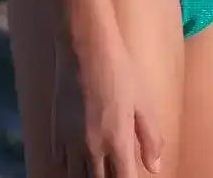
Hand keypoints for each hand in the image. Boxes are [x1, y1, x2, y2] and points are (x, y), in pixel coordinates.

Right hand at [51, 33, 162, 176]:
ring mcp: (71, 142)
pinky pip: (61, 164)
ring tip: (101, 168)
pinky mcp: (57, 132)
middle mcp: (93, 149)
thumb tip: (155, 168)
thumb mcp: (144, 102)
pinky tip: (79, 162)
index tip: (134, 177)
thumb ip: (150, 138)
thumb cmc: (120, 71)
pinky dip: (72, 169)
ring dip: (91, 176)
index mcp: (117, 141)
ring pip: (78, 177)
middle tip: (119, 168)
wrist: (86, 48)